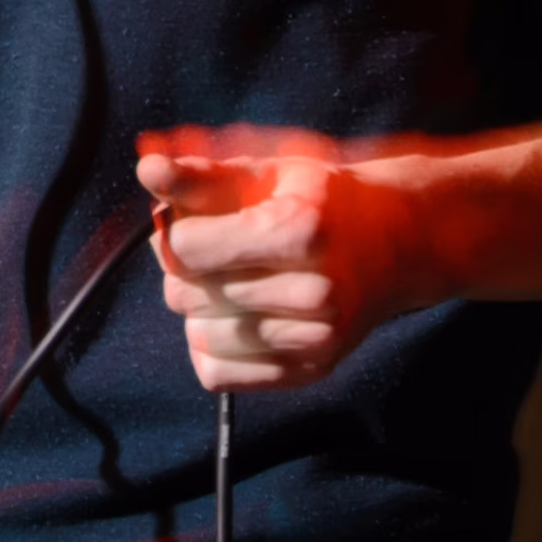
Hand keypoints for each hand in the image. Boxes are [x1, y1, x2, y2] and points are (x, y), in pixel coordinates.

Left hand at [135, 126, 437, 392]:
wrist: (395, 243)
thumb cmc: (322, 200)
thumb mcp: (267, 171)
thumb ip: (202, 174)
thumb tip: (146, 168)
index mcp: (301, 229)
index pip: (187, 249)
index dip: (178, 231)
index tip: (196, 219)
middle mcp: (314, 291)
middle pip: (187, 294)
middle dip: (186, 269)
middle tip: (217, 248)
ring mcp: (315, 339)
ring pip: (198, 336)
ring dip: (199, 309)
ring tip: (232, 281)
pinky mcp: (309, 372)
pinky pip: (217, 374)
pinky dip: (211, 346)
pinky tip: (236, 315)